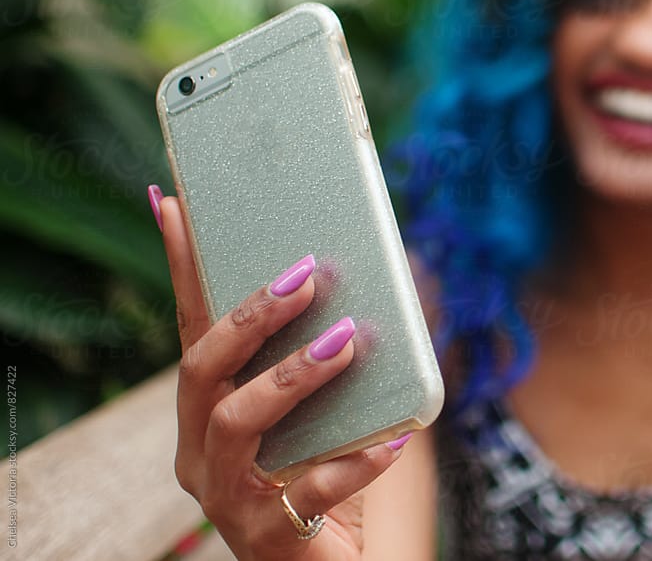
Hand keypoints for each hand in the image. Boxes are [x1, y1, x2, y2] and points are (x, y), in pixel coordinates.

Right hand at [152, 186, 410, 560]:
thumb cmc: (322, 479)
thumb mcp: (318, 414)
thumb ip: (323, 360)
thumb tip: (362, 290)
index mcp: (206, 415)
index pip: (192, 330)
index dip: (184, 269)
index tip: (177, 204)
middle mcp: (201, 453)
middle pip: (203, 371)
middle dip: (251, 317)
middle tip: (306, 275)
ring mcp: (228, 499)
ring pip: (239, 422)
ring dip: (294, 375)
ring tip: (347, 342)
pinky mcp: (269, 538)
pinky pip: (310, 492)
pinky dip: (355, 461)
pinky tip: (395, 439)